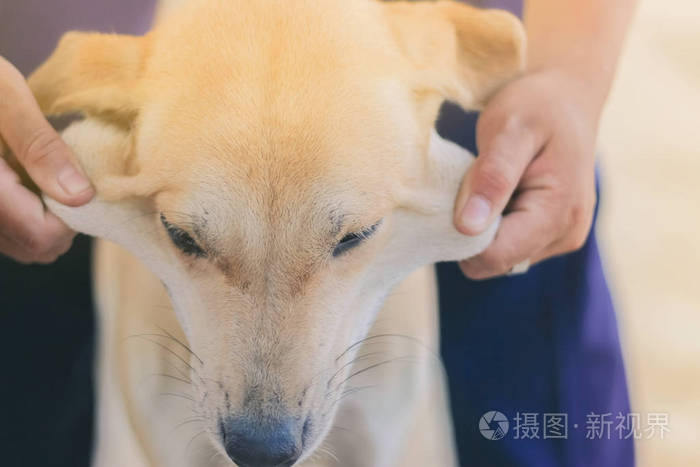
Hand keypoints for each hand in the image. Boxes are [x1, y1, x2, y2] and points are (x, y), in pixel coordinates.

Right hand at [0, 56, 93, 263]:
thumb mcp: (5, 96)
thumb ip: (41, 147)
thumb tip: (81, 196)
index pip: (43, 236)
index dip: (73, 216)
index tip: (79, 179)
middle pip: (35, 248)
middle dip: (62, 219)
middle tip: (63, 175)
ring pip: (20, 244)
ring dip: (42, 218)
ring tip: (38, 172)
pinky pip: (4, 232)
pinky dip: (22, 213)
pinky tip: (19, 176)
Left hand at [453, 68, 599, 278]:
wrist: (567, 96)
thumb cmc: (537, 105)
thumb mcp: (509, 129)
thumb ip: (491, 178)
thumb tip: (467, 228)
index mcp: (560, 212)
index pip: (495, 256)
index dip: (463, 236)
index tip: (457, 196)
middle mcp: (566, 234)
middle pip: (495, 262)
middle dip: (472, 232)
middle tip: (473, 184)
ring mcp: (561, 237)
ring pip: (499, 258)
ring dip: (482, 228)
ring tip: (489, 185)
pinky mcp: (551, 235)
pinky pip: (508, 246)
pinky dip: (493, 225)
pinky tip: (498, 194)